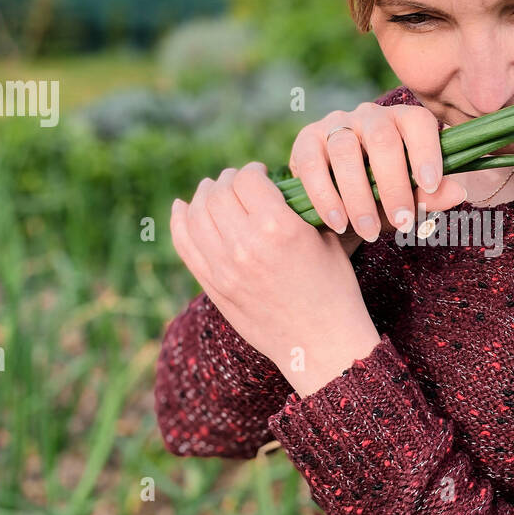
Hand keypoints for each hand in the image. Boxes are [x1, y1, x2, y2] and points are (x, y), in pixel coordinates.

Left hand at [170, 161, 382, 396]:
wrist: (320, 344)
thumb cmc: (333, 289)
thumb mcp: (326, 239)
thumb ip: (297, 209)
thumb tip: (275, 186)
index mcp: (278, 228)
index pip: (247, 179)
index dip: (253, 171)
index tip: (261, 173)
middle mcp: (245, 245)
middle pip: (218, 193)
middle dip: (227, 181)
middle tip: (237, 181)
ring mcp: (223, 268)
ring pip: (195, 214)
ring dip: (203, 196)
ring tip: (213, 192)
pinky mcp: (213, 286)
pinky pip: (184, 244)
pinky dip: (179, 221)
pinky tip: (183, 208)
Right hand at [288, 101, 466, 242]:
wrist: (339, 208)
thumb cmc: (381, 199)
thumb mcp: (408, 200)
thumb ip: (429, 196)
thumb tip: (457, 192)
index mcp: (402, 121)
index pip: (418, 122)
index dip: (426, 151)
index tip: (431, 185)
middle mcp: (369, 116)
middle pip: (382, 139)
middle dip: (394, 185)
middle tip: (403, 222)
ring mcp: (335, 125)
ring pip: (345, 151)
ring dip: (359, 196)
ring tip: (369, 231)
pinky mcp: (305, 141)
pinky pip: (312, 165)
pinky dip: (325, 196)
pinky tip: (338, 222)